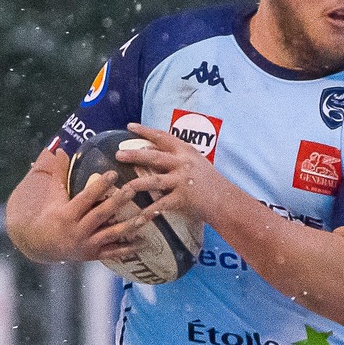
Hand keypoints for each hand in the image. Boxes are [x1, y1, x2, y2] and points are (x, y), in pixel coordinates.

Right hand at [5, 144, 161, 265]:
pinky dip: (129, 249)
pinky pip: (114, 253)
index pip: (85, 198)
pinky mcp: (94, 255)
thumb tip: (62, 150)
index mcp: (66, 214)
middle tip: (134, 189)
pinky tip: (145, 242)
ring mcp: (87, 245)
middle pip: (101, 215)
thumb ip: (58, 173)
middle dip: (118, 202)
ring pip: (112, 234)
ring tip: (149, 215)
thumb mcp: (51, 195)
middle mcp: (78, 231)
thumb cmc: (48, 216)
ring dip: (132, 225)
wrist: (41, 246)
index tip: (113, 173)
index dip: (99, 186)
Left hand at [116, 123, 237, 225]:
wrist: (226, 201)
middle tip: (117, 154)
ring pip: (154, 180)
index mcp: (185, 151)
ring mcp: (182, 180)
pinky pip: (161, 204)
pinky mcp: (183, 197)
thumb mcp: (196, 162)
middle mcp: (183, 163)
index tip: (129, 127)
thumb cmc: (210, 181)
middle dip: (134, 155)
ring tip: (123, 187)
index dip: (145, 131)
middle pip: (154, 156)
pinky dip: (149, 211)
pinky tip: (138, 217)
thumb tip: (152, 151)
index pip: (162, 137)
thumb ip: (177, 156)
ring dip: (136, 184)